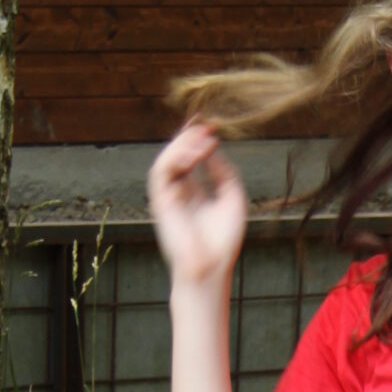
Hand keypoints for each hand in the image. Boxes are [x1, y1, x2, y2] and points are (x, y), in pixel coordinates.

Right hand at [147, 121, 248, 290]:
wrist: (212, 266)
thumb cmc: (223, 240)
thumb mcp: (231, 196)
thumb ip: (222, 170)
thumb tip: (213, 144)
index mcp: (194, 193)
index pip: (191, 159)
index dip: (197, 140)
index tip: (211, 124)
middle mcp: (178, 192)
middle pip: (177, 156)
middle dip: (190, 137)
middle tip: (206, 124)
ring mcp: (168, 196)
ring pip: (167, 160)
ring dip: (183, 144)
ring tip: (203, 136)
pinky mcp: (160, 201)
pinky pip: (161, 171)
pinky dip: (176, 157)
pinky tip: (195, 153)